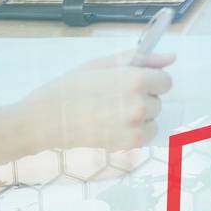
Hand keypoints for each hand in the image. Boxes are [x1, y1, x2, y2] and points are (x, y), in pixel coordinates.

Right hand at [16, 50, 176, 150]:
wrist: (39, 125)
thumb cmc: (65, 92)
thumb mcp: (99, 65)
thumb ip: (138, 59)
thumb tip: (171, 57)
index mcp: (134, 80)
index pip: (165, 81)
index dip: (148, 80)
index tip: (130, 84)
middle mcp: (138, 107)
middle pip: (158, 102)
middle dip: (141, 100)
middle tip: (111, 101)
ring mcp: (133, 133)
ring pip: (151, 123)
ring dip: (138, 121)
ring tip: (107, 117)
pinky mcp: (126, 153)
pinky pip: (141, 141)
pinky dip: (130, 137)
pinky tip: (107, 132)